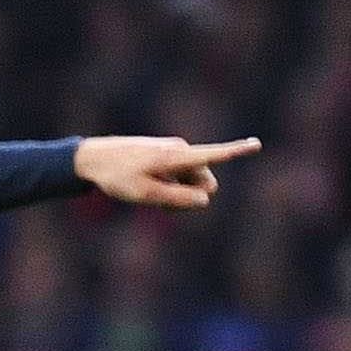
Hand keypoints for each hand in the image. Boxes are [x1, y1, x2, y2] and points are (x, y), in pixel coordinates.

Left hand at [76, 135, 263, 210]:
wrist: (93, 159)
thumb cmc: (117, 177)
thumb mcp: (146, 194)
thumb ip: (178, 199)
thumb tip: (206, 200)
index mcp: (176, 157)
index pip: (213, 154)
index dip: (237, 150)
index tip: (257, 143)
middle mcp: (180, 151)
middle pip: (206, 181)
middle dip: (194, 197)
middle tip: (165, 206)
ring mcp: (174, 154)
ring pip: (193, 182)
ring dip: (181, 195)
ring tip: (153, 198)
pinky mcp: (167, 157)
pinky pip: (182, 177)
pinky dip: (173, 188)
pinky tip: (151, 191)